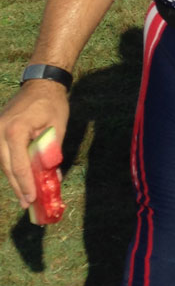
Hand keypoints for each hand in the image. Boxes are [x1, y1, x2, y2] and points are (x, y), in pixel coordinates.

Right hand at [0, 82, 68, 207]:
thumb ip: (51, 152)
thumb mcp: (57, 128)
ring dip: (14, 178)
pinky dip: (12, 166)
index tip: (31, 199)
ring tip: (25, 195)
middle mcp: (0, 131)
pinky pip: (4, 153)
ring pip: (4, 162)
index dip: (25, 184)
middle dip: (18, 186)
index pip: (19, 164)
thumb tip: (50, 177)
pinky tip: (20, 178)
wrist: (41, 83)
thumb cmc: (52, 103)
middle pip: (7, 166)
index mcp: (15, 130)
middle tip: (26, 203)